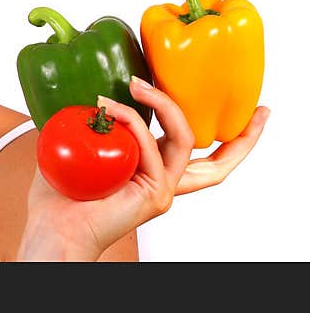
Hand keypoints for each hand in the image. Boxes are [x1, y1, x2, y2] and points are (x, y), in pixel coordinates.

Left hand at [17, 77, 269, 260]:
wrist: (53, 228)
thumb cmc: (59, 195)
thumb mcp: (76, 147)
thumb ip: (89, 123)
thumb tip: (85, 91)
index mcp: (152, 171)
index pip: (196, 152)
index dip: (219, 132)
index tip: (238, 104)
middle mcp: (165, 181)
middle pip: (220, 160)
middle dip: (245, 134)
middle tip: (260, 109)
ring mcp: (163, 188)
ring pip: (186, 138)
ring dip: (163, 104)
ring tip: (136, 84)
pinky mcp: (155, 193)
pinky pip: (151, 148)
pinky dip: (133, 122)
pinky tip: (110, 109)